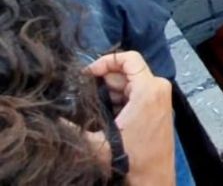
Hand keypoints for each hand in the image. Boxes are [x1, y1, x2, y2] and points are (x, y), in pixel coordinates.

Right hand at [85, 52, 173, 185]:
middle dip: (103, 82)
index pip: (130, 58)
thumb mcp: (98, 143)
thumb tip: (52, 116)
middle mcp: (158, 88)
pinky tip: (106, 116)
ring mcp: (160, 97)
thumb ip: (72, 127)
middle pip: (126, 72)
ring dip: (109, 93)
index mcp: (149, 90)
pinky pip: (135, 94)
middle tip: (84, 95)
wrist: (154, 177)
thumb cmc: (133, 159)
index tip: (88, 74)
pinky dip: (119, 100)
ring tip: (93, 108)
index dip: (106, 61)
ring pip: (129, 83)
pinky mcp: (158, 107)